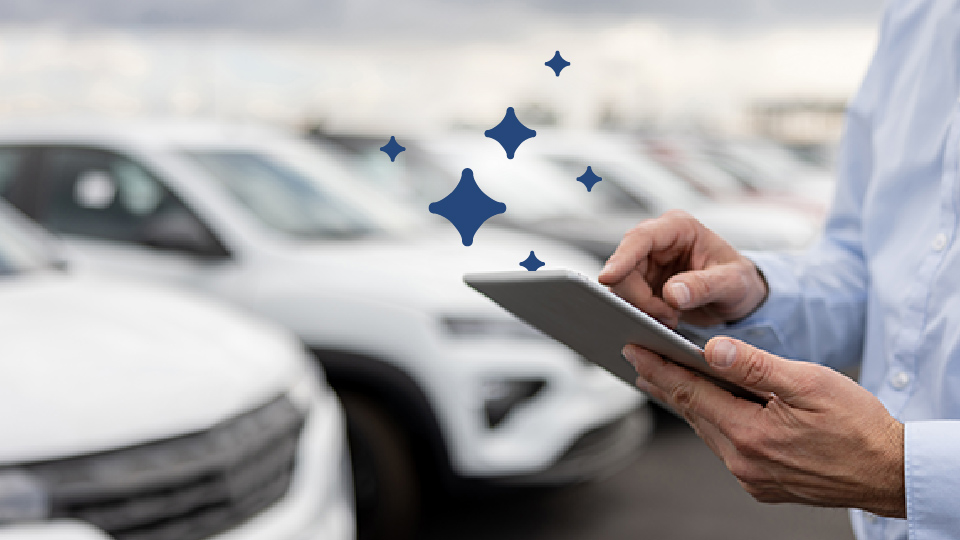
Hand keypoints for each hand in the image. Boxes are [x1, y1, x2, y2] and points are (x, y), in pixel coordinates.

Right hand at [599, 210, 766, 327]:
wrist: (739, 297)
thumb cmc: (740, 282)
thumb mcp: (733, 283)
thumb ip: (704, 286)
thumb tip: (672, 293)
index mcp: (679, 228)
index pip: (641, 238)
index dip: (621, 257)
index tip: (607, 278)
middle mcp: (658, 242)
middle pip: (625, 266)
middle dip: (638, 296)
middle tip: (666, 317)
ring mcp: (647, 262)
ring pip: (622, 285)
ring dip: (641, 307)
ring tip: (671, 319)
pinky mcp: (643, 283)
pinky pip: (628, 298)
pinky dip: (642, 313)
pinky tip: (663, 320)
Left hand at [623, 337, 905, 517]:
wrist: (890, 473)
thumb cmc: (858, 426)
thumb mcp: (809, 383)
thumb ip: (755, 366)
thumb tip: (710, 350)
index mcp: (750, 433)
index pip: (689, 393)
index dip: (658, 368)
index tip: (633, 349)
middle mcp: (743, 461)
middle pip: (691, 413)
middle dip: (663, 383)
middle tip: (638, 358)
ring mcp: (751, 477)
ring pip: (707, 430)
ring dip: (686, 403)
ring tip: (663, 378)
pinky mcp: (762, 484)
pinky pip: (726, 447)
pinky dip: (712, 422)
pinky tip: (709, 407)